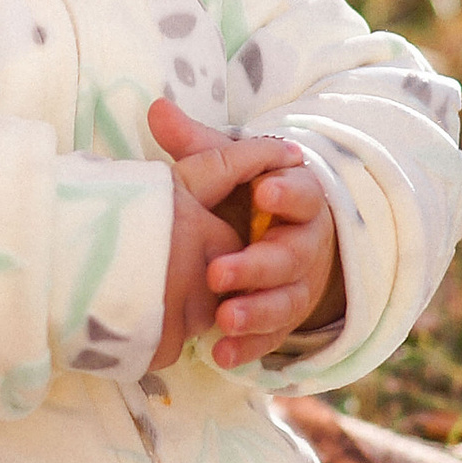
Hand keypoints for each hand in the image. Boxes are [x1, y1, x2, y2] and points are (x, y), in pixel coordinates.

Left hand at [147, 95, 340, 368]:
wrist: (274, 242)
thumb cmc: (246, 201)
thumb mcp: (228, 172)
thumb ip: (199, 147)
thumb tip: (157, 108)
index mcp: (298, 199)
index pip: (302, 193)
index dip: (287, 193)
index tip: (264, 191)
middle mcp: (304, 245)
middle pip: (292, 256)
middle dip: (257, 265)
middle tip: (218, 272)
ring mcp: (297, 286)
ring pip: (286, 301)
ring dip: (255, 311)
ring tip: (223, 318)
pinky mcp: (283, 320)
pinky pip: (271, 338)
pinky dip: (248, 348)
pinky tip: (222, 354)